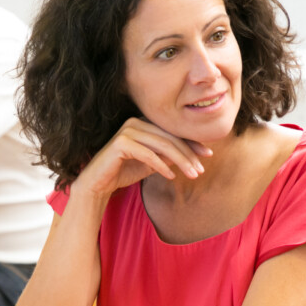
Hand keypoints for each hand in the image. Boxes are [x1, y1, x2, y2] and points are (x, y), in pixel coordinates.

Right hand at [71, 118, 211, 199]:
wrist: (98, 184)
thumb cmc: (124, 171)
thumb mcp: (151, 163)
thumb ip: (168, 156)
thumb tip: (192, 154)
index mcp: (143, 123)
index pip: (172, 132)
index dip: (191, 143)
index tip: (208, 155)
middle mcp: (135, 122)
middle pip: (170, 137)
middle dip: (189, 154)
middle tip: (201, 169)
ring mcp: (127, 131)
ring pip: (162, 145)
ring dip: (180, 161)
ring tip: (192, 174)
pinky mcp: (121, 143)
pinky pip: (148, 154)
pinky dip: (162, 166)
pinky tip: (172, 176)